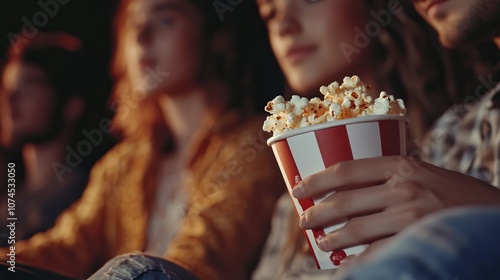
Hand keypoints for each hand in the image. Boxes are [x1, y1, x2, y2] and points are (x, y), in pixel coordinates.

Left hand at [292, 156, 499, 254]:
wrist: (495, 217)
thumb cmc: (459, 195)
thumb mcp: (429, 174)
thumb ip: (396, 175)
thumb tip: (357, 182)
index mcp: (403, 165)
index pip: (347, 170)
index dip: (317, 180)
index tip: (299, 188)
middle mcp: (403, 188)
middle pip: (345, 200)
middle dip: (317, 212)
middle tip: (303, 220)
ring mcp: (410, 216)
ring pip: (355, 228)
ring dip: (331, 238)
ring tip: (320, 243)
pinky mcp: (416, 241)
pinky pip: (376, 254)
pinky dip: (357, 260)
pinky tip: (345, 264)